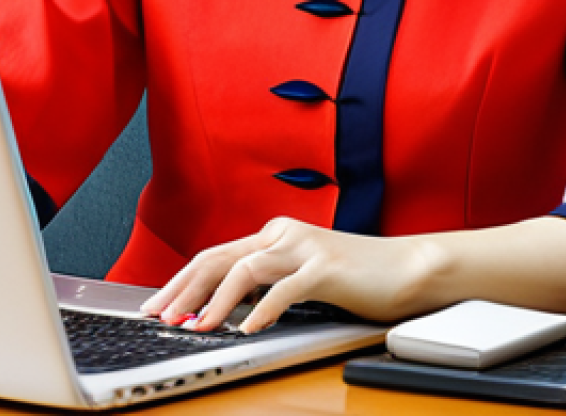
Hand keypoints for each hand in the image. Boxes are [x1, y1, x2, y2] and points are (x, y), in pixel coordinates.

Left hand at [140, 216, 446, 333]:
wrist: (408, 267)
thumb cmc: (355, 277)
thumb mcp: (301, 276)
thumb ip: (268, 283)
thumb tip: (224, 308)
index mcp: (273, 235)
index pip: (214, 255)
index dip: (181, 281)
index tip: (158, 305)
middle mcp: (282, 235)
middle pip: (218, 257)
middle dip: (183, 289)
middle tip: (159, 317)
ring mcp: (304, 247)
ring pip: (244, 270)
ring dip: (214, 302)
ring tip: (194, 328)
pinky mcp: (326, 267)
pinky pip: (285, 289)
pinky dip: (261, 311)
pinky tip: (247, 331)